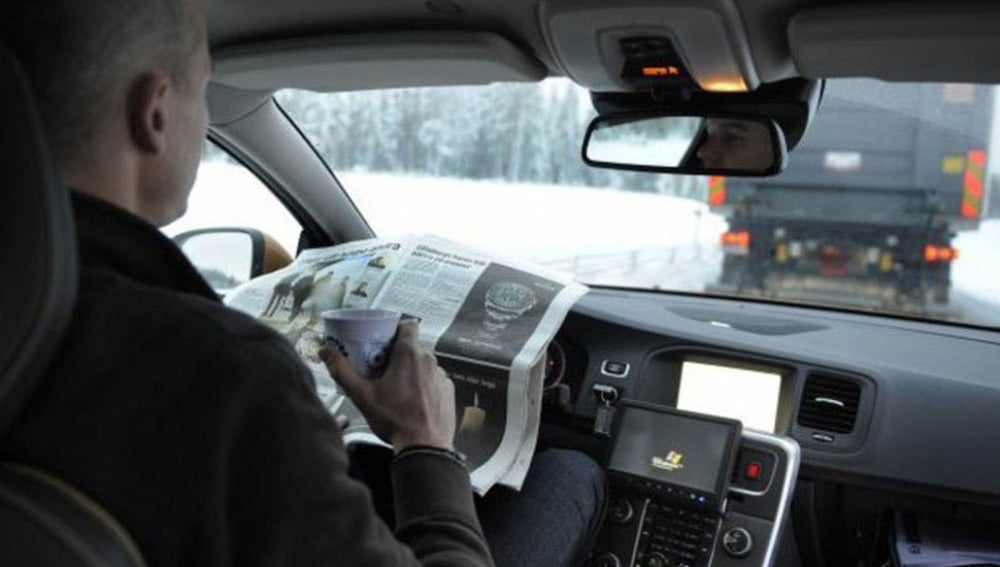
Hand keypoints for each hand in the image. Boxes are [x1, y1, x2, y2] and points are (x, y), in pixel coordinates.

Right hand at [320, 320, 455, 452]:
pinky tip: (413, 402)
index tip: (384, 340)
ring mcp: (442, 376)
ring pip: (424, 365)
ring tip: (397, 390)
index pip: (408, 325)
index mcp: (409, 354)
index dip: (396, 329)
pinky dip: (425, 387)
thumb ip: (342, 370)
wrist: (424, 446)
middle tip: (382, 370)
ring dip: (412, 372)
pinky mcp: (449, 391)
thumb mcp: (361, 395)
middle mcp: (429, 360)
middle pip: (413, 347)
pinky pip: (434, 381)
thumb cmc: (394, 419)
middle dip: (398, 355)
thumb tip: (325, 351)